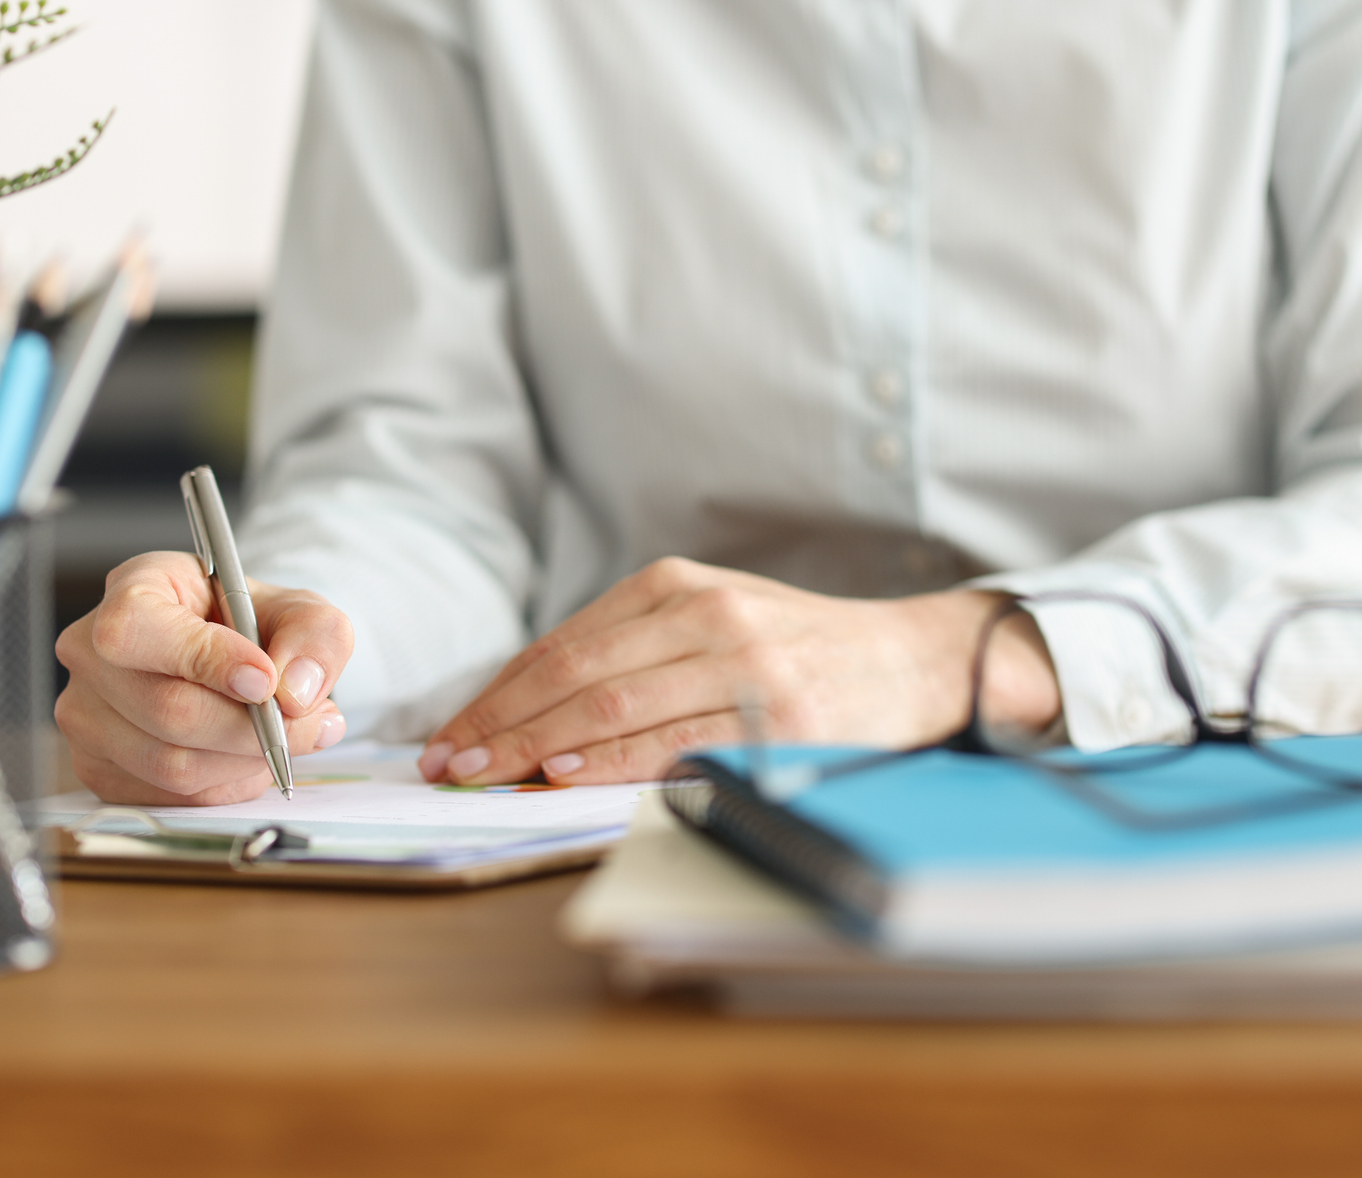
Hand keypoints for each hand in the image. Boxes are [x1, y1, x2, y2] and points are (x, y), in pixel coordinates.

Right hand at [55, 552, 355, 804]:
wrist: (235, 659)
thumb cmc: (256, 626)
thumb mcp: (301, 611)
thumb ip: (314, 636)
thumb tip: (295, 690)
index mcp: (133, 588)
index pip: (138, 628)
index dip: (205, 660)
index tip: (266, 680)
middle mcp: (90, 651)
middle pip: (167, 710)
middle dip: (251, 728)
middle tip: (306, 723)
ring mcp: (84, 714)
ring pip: (171, 763)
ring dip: (243, 761)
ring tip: (281, 738)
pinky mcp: (95, 767)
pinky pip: (168, 796)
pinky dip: (224, 784)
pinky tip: (244, 756)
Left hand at [418, 557, 1060, 785]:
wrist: (912, 660)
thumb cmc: (798, 649)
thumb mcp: (714, 618)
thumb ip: (635, 649)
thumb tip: (532, 708)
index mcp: (679, 586)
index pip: (562, 645)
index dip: (497, 694)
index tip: (452, 734)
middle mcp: (707, 615)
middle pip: (574, 675)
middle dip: (500, 724)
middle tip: (450, 764)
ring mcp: (742, 665)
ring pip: (612, 707)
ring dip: (536, 747)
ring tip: (486, 775)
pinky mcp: (776, 717)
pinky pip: (674, 744)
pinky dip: (611, 762)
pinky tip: (564, 774)